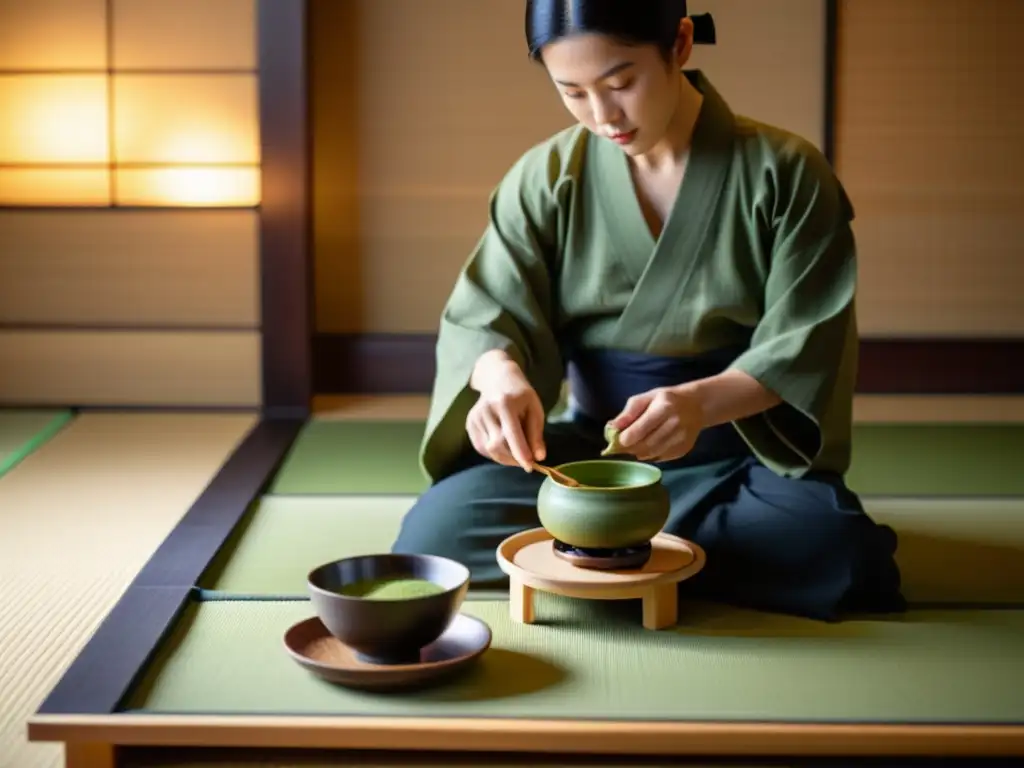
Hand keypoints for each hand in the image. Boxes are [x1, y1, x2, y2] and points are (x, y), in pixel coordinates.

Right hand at [466, 352, 545, 469]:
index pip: (511, 433)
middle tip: (526, 461)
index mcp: (505, 403)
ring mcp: (475, 417)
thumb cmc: (521, 395)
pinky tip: (504, 447)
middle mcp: (486, 410)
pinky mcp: (469, 424)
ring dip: (505, 458)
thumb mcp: (534, 410)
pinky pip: (482, 448)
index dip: (520, 452)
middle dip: (513, 458)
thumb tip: (539, 457)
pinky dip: (495, 453)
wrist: (498, 379)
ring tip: (516, 453)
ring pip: (489, 449)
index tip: (530, 467)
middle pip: (498, 445)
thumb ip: (536, 434)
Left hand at [607, 385, 703, 461]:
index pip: (639, 430)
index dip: (624, 438)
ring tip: (635, 444)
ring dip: (638, 452)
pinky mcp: (683, 450)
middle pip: (645, 445)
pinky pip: (660, 458)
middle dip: (629, 447)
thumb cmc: (666, 399)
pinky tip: (649, 445)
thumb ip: (628, 412)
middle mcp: (674, 424)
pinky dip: (650, 455)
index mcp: (664, 408)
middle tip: (621, 445)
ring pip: (651, 454)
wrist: (696, 406)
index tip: (616, 439)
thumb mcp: (646, 398)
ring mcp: (681, 439)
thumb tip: (612, 427)